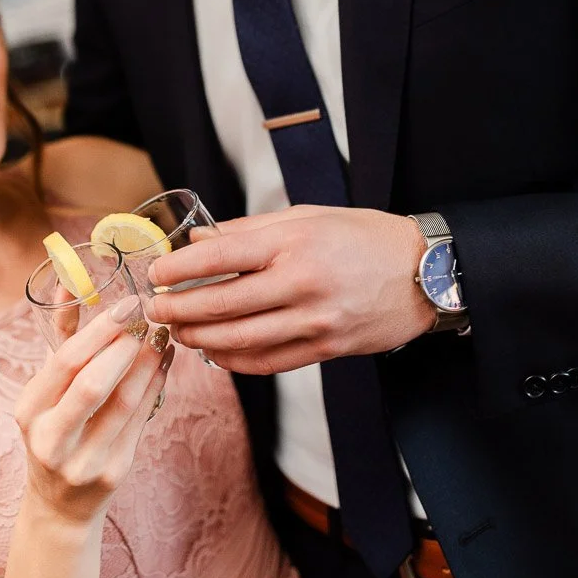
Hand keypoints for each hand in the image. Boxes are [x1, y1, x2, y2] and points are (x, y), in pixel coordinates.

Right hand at [15, 298, 173, 524]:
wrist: (59, 505)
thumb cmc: (54, 428)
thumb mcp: (45, 390)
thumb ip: (60, 336)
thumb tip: (69, 281)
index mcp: (29, 411)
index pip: (65, 362)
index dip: (99, 330)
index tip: (127, 304)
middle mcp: (52, 439)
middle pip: (93, 385)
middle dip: (125, 345)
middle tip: (147, 316)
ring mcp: (84, 460)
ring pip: (125, 402)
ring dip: (149, 361)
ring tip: (162, 333)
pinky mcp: (114, 472)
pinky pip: (141, 419)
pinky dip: (157, 384)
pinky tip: (165, 360)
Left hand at [145, 205, 433, 373]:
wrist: (423, 272)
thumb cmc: (362, 235)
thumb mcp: (307, 216)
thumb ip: (250, 230)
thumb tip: (199, 240)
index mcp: (293, 241)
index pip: (221, 257)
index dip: (180, 269)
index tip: (156, 274)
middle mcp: (301, 281)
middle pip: (222, 304)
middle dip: (179, 310)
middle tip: (154, 310)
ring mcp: (315, 320)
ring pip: (240, 339)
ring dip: (200, 339)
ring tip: (177, 332)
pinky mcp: (326, 348)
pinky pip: (268, 362)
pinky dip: (235, 360)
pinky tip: (215, 352)